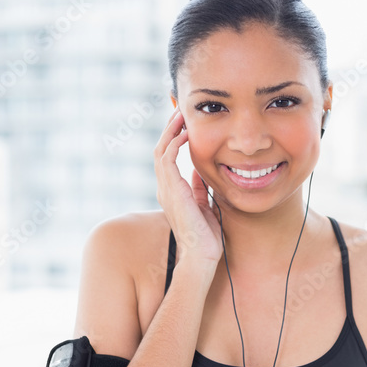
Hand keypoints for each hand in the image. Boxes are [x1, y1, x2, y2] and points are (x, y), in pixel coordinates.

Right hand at [154, 107, 223, 269]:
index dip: (174, 139)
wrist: (202, 256)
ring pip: (161, 150)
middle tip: (181, 111)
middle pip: (161, 150)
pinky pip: (167, 158)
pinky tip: (186, 131)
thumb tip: (200, 173)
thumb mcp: (205, 207)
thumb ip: (199, 189)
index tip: (185, 124)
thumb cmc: (206, 238)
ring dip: (171, 130)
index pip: (168, 159)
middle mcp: (165, 189)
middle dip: (170, 129)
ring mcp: (166, 189)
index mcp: (172, 193)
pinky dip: (175, 142)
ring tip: (181, 114)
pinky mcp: (172, 190)